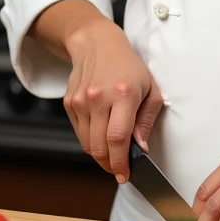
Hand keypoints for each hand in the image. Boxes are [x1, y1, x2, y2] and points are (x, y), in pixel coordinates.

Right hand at [64, 17, 162, 183]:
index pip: (118, 138)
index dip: (121, 162)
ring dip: (100, 155)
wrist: (97, 44)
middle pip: (100, 146)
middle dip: (110, 164)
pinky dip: (90, 141)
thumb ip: (146, 121)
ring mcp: (80, 101)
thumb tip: (140, 149)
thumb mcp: (150, 89)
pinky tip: (101, 133)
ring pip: (88, 144)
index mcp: (123, 93)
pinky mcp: (69, 103)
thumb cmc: (129, 67)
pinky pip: (79, 134)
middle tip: (120, 168)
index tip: (124, 175)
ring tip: (112, 152)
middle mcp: (98, 97)